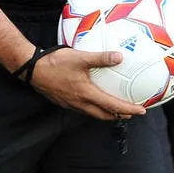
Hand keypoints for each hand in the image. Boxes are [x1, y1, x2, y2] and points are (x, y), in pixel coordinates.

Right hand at [28, 47, 146, 119]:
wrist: (31, 69)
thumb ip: (100, 58)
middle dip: (119, 115)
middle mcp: (80, 103)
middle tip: (130, 112)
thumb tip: (119, 57)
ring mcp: (71, 104)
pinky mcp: (63, 101)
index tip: (142, 111)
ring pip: (93, 114)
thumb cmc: (55, 64)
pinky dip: (94, 108)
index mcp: (87, 94)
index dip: (129, 109)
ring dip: (106, 113)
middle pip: (104, 115)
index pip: (113, 106)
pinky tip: (92, 99)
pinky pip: (83, 109)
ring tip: (114, 108)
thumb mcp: (80, 58)